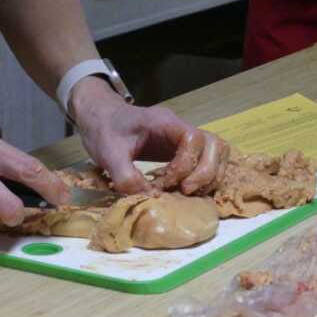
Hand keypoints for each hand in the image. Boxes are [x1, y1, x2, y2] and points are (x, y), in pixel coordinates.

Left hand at [69, 77, 226, 194]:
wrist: (99, 118)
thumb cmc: (104, 130)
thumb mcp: (108, 154)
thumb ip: (126, 176)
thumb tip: (150, 198)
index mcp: (164, 122)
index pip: (194, 139)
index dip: (186, 164)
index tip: (166, 181)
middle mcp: (180, 128)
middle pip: (214, 144)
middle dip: (205, 172)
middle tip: (184, 191)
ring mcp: (183, 138)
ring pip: (217, 151)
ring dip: (209, 175)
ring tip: (187, 192)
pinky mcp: (181, 148)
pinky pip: (207, 159)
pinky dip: (205, 176)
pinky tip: (185, 189)